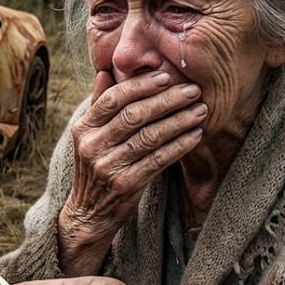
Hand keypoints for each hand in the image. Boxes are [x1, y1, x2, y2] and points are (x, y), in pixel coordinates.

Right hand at [57, 70, 205, 275]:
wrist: (89, 213)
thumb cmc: (96, 168)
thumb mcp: (90, 136)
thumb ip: (99, 105)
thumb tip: (106, 72)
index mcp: (83, 128)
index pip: (112, 99)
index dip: (141, 85)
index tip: (166, 76)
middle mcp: (92, 146)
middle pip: (134, 115)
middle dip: (167, 100)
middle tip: (192, 90)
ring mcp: (108, 166)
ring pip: (149, 137)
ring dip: (179, 121)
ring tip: (200, 110)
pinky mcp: (125, 184)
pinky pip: (158, 159)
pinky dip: (179, 146)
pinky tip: (195, 135)